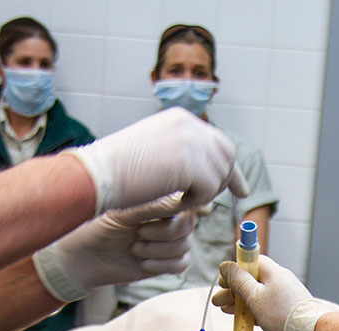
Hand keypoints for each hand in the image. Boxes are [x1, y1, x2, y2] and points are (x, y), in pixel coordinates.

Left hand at [33, 195, 194, 301]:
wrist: (85, 256)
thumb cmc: (98, 226)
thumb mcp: (124, 211)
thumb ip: (152, 205)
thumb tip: (178, 202)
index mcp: (157, 199)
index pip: (184, 203)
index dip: (173, 213)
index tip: (146, 219)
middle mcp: (166, 218)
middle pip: (187, 227)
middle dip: (162, 233)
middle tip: (137, 233)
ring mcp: (167, 241)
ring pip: (184, 246)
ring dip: (159, 251)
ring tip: (134, 249)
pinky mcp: (164, 262)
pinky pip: (181, 264)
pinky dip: (162, 265)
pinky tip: (142, 263)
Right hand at [65, 108, 248, 213]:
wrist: (98, 174)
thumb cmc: (116, 170)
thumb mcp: (153, 153)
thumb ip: (178, 156)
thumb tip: (200, 169)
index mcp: (180, 119)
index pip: (217, 142)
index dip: (229, 166)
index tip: (240, 188)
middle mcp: (189, 125)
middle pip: (227, 155)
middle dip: (228, 179)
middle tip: (228, 198)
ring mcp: (191, 142)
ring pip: (219, 175)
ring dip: (205, 194)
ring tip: (181, 200)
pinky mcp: (191, 163)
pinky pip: (208, 190)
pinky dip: (194, 202)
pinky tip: (175, 202)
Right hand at [214, 254, 312, 330]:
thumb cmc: (284, 315)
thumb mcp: (255, 297)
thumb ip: (239, 281)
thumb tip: (226, 266)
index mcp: (273, 272)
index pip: (250, 261)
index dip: (235, 270)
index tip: (223, 280)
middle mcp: (279, 280)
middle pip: (251, 279)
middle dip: (232, 289)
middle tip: (218, 300)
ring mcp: (283, 295)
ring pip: (256, 294)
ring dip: (239, 301)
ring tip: (224, 309)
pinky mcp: (285, 309)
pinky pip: (264, 305)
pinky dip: (251, 310)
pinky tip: (241, 317)